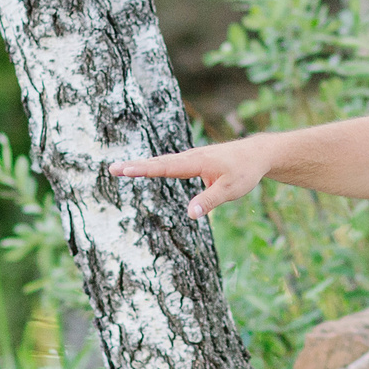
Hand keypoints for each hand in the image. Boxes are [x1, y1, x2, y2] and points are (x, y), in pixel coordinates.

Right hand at [109, 139, 275, 217]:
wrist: (257, 154)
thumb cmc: (245, 172)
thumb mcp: (231, 190)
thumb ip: (210, 201)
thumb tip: (190, 214)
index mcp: (197, 162)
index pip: (165, 167)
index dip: (144, 169)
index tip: (125, 170)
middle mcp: (191, 157)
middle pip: (158, 162)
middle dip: (135, 166)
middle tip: (112, 169)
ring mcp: (192, 158)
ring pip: (163, 162)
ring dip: (142, 165)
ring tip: (120, 169)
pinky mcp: (194, 161)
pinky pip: (170, 164)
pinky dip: (155, 165)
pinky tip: (144, 168)